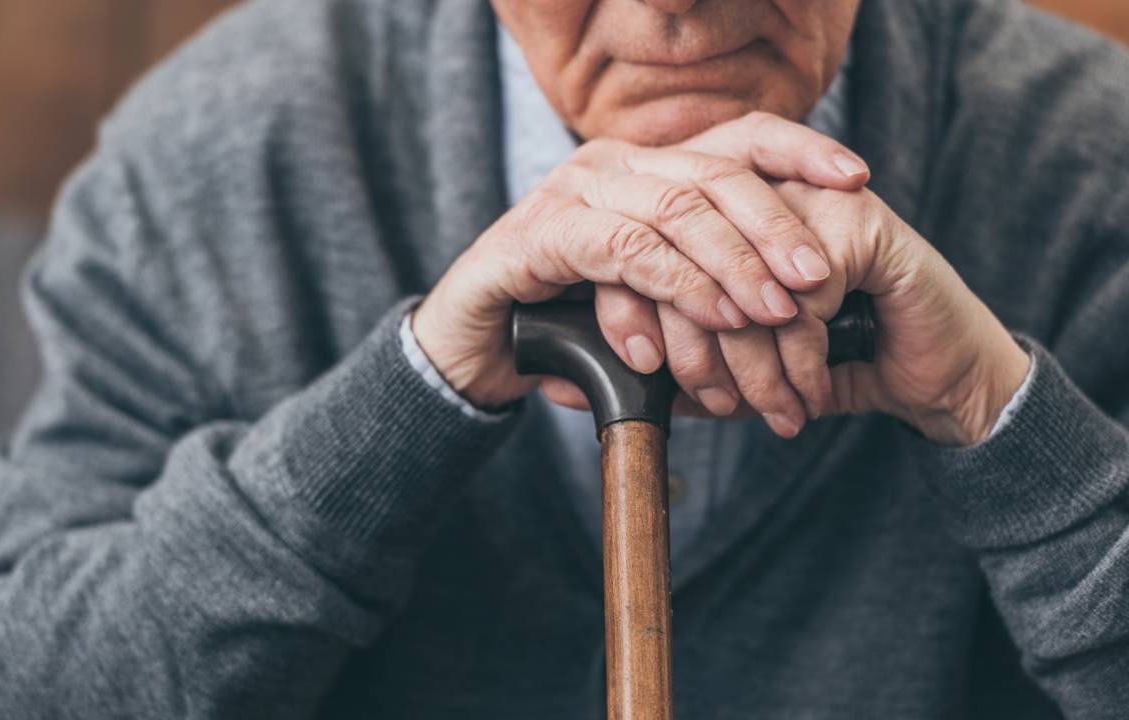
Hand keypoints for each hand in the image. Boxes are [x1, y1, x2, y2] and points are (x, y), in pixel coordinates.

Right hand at [412, 112, 870, 408]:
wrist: (473, 349)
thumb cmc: (567, 324)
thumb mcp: (651, 301)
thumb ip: (704, 284)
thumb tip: (790, 300)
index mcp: (646, 168)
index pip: (733, 138)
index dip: (799, 150)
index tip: (857, 179)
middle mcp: (612, 165)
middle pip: (713, 172)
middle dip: (775, 225)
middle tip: (816, 278)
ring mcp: (572, 191)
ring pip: (674, 208)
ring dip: (733, 264)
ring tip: (773, 313)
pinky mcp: (540, 233)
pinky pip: (624, 249)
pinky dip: (676, 286)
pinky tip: (709, 319)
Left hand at [544, 181, 1030, 445]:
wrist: (937, 376)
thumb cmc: (831, 365)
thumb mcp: (736, 368)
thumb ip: (667, 364)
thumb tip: (579, 384)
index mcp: (714, 214)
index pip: (642, 254)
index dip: (635, 320)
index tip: (646, 378)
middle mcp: (754, 193)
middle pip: (680, 272)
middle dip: (694, 357)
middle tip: (716, 408)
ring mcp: (806, 199)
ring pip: (735, 293)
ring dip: (748, 371)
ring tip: (766, 412)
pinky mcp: (856, 223)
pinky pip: (793, 307)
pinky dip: (795, 366)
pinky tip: (804, 398)